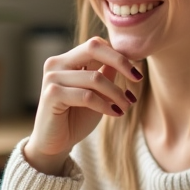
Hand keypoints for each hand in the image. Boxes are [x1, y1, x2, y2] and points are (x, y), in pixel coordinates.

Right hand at [24, 36, 142, 175]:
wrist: (55, 144)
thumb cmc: (76, 118)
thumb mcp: (97, 93)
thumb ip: (106, 74)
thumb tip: (125, 58)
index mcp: (66, 60)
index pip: (96, 45)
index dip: (118, 55)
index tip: (136, 72)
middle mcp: (56, 64)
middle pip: (93, 48)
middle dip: (120, 61)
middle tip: (138, 78)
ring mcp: (52, 78)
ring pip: (95, 78)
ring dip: (116, 93)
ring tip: (126, 106)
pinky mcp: (52, 94)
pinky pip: (87, 96)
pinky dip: (104, 105)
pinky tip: (115, 113)